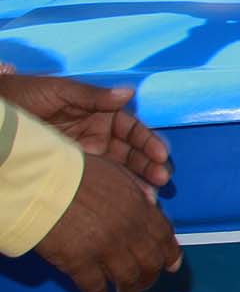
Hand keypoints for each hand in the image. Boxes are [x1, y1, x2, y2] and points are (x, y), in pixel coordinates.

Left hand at [0, 76, 170, 188]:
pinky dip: (117, 189)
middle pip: (132, 152)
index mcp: (100, 113)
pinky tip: (130, 199)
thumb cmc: (27, 95)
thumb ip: (94, 96)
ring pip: (120, 168)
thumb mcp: (61, 92)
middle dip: (149, 165)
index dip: (147, 141)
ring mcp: (88, 153)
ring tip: (150, 195)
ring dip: (137, 181)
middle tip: (161, 178)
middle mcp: (99, 134)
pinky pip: (101, 179)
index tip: (159, 154)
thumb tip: (129, 93)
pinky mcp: (74, 169)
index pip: (132, 129)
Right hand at [34, 155, 182, 291]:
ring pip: (128, 278)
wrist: (45, 183)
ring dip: (130, 290)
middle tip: (145, 284)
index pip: (164, 236)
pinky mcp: (81, 262)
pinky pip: (95, 287)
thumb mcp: (116, 174)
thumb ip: (135, 192)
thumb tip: (149, 203)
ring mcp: (106, 248)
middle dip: (150, 277)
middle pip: (150, 262)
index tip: (171, 266)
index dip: (170, 254)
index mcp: (140, 208)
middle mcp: (129, 231)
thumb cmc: (77, 173)